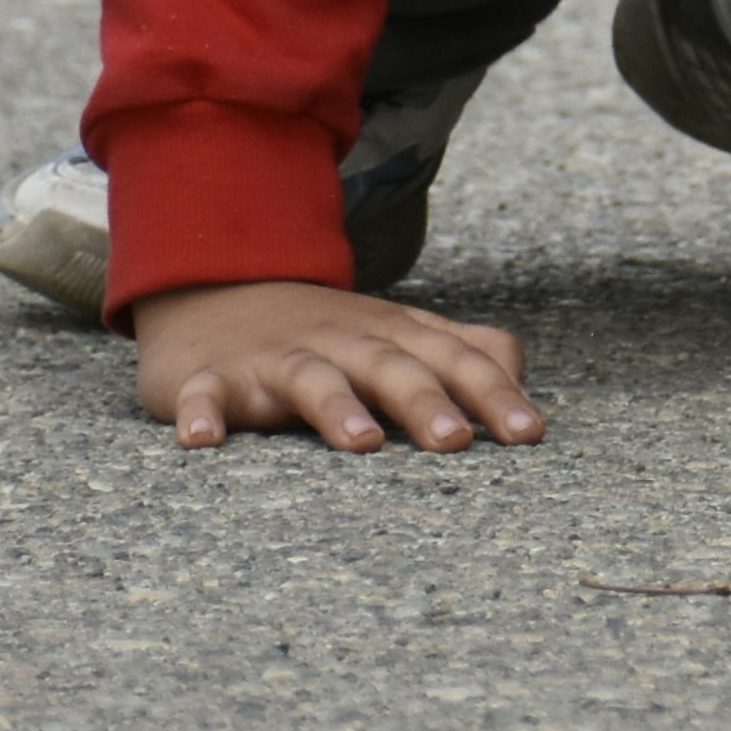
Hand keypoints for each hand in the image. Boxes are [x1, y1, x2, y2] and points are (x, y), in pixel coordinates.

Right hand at [132, 279, 545, 451]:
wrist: (214, 287)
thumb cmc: (326, 333)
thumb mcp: (398, 333)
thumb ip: (464, 350)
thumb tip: (520, 378)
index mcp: (393, 334)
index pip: (455, 359)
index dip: (493, 394)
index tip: (528, 434)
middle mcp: (341, 341)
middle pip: (391, 367)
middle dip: (427, 401)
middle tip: (457, 442)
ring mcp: (275, 358)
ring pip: (312, 379)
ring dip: (337, 408)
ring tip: (362, 443)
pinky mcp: (211, 376)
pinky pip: (206, 393)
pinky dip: (203, 413)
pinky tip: (202, 441)